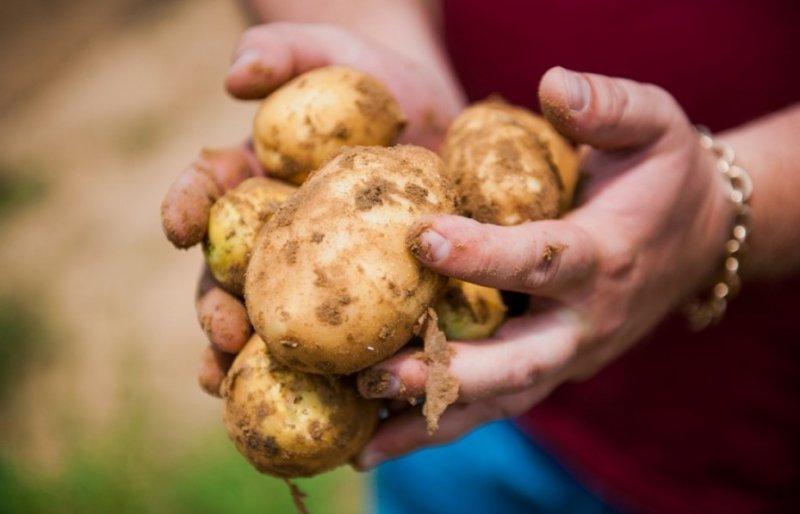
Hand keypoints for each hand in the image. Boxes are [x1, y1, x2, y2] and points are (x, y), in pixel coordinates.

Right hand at [159, 22, 464, 394]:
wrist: (437, 119)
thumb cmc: (375, 80)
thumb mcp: (333, 52)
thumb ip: (285, 51)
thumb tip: (235, 79)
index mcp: (257, 182)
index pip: (210, 193)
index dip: (188, 208)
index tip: (179, 227)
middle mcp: (278, 237)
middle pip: (233, 279)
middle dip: (219, 312)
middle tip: (222, 340)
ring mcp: (320, 272)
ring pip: (280, 323)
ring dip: (262, 363)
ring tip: (251, 395)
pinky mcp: (371, 296)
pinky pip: (349, 337)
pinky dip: (338, 371)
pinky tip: (341, 403)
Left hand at [352, 66, 734, 468]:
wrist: (699, 239)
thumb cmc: (665, 177)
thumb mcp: (656, 123)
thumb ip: (608, 106)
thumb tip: (550, 84)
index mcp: (603, 259)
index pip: (541, 261)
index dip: (485, 255)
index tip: (423, 238)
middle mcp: (582, 324)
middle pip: (517, 363)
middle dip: (449, 372)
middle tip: (378, 375)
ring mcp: (566, 357)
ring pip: (499, 401)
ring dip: (432, 420)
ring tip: (364, 444)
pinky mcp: (548, 370)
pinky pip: (493, 402)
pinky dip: (442, 421)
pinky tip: (384, 438)